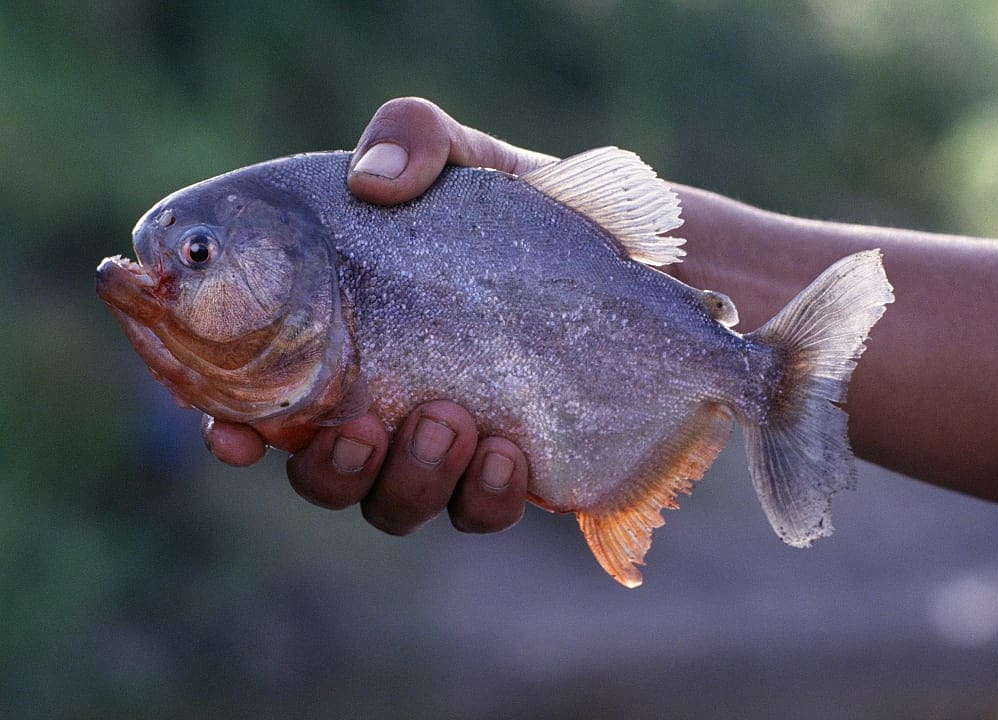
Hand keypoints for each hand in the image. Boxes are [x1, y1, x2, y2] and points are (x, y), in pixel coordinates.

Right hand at [202, 97, 549, 533]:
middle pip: (317, 475)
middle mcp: (380, 404)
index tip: (232, 435)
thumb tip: (373, 181)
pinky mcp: (507, 472)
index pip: (257, 399)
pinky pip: (477, 514)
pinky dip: (483, 497)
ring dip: (409, 481)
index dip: (228, 428)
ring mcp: (443, 447)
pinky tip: (509, 454)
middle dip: (330, 470)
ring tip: (452, 422)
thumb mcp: (468, 157)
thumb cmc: (522, 208)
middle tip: (368, 425)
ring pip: (392, 505)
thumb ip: (413, 138)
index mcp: (342, 340)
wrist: (633, 258)